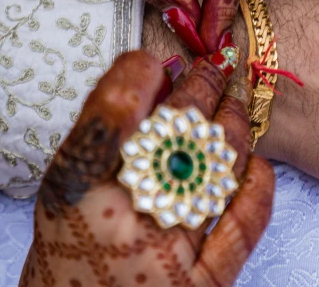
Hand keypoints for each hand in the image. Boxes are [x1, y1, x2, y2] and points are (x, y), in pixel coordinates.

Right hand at [20, 49, 273, 285]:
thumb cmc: (69, 254)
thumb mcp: (64, 192)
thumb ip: (101, 137)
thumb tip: (157, 76)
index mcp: (72, 199)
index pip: (110, 118)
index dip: (137, 76)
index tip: (153, 60)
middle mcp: (121, 226)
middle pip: (175, 135)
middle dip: (201, 86)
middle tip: (213, 64)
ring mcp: (167, 257)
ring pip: (218, 169)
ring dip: (232, 125)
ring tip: (233, 101)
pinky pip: (244, 224)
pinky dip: (255, 184)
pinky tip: (252, 161)